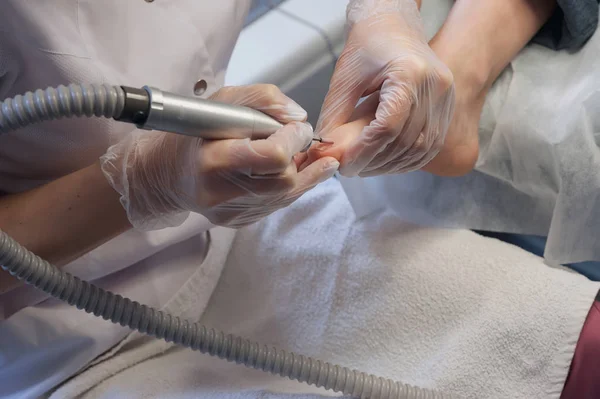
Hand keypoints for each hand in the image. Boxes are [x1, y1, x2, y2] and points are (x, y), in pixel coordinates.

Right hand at [100, 84, 338, 229]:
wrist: (167, 173)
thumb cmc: (194, 133)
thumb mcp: (223, 101)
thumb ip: (264, 100)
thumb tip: (299, 117)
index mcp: (214, 160)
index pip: (274, 157)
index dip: (293, 139)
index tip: (295, 126)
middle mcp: (222, 193)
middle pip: (285, 179)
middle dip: (297, 155)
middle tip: (294, 138)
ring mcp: (232, 213)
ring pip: (288, 194)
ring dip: (298, 170)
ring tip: (293, 151)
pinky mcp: (240, 222)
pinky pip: (279, 204)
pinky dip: (289, 184)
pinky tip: (286, 168)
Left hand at [312, 0, 454, 176]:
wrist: (394, 27)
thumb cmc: (368, 45)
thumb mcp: (344, 79)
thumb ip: (334, 118)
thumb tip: (324, 153)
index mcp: (409, 73)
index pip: (388, 127)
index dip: (364, 152)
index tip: (345, 165)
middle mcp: (435, 86)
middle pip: (405, 142)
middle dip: (374, 163)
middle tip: (350, 170)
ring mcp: (446, 98)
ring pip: (420, 149)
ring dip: (391, 165)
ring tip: (365, 167)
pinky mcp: (448, 107)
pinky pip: (430, 145)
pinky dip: (407, 159)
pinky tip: (385, 161)